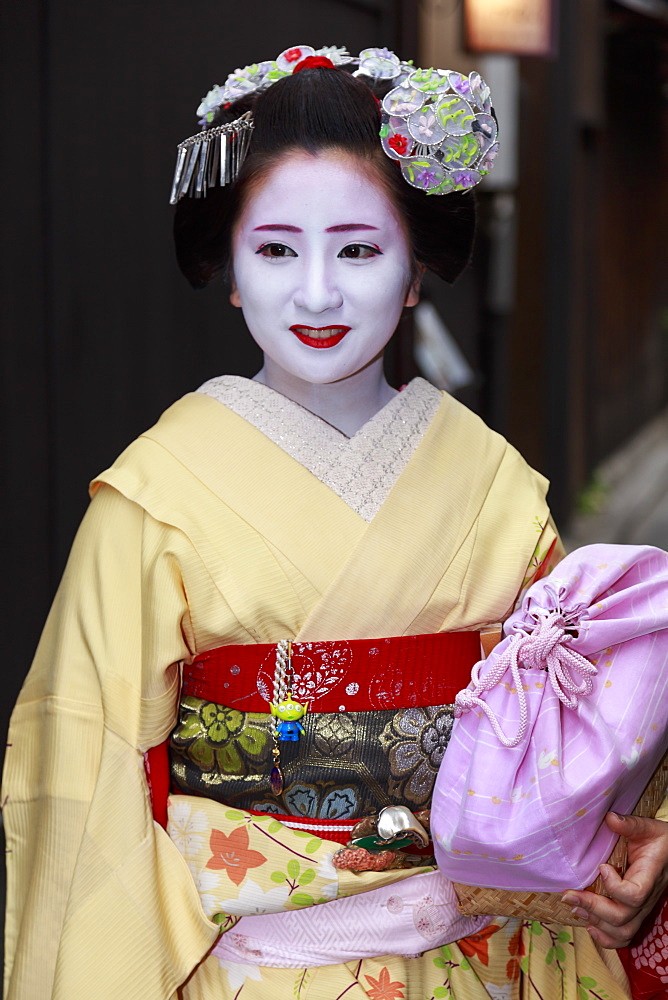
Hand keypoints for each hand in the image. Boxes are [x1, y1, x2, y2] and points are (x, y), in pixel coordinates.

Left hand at [561, 812, 667, 948]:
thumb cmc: (660, 840)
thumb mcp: (648, 827)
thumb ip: (630, 824)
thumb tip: (610, 817)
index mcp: (650, 876)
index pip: (634, 895)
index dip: (614, 886)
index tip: (601, 866)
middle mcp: (647, 898)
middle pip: (622, 917)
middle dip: (592, 907)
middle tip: (568, 895)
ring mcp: (642, 909)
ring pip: (622, 932)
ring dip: (596, 923)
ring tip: (575, 909)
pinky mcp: (635, 913)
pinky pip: (624, 936)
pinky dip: (606, 938)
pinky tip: (589, 925)